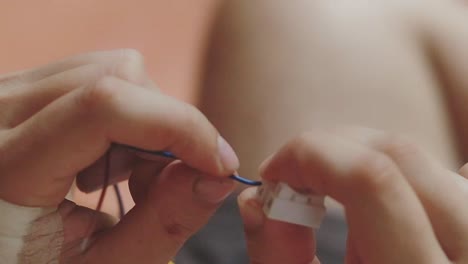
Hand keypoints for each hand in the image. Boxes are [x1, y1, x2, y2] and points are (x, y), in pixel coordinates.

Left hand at [0, 49, 238, 262]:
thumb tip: (216, 177)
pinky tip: (106, 157)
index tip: (219, 165)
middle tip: (154, 184)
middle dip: (163, 128)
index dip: (179, 126)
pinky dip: (127, 113)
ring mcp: (10, 91)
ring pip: (113, 69)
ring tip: (123, 175)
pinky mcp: (26, 88)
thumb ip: (161, 224)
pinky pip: (99, 74)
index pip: (103, 107)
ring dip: (144, 121)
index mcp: (5, 167)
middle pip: (116, 77)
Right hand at [239, 127, 467, 263]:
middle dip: (330, 149)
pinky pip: (462, 179)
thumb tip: (256, 199)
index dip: (308, 156)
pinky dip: (413, 179)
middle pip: (399, 156)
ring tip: (344, 212)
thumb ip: (277, 254)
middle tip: (296, 176)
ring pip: (427, 162)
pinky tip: (394, 209)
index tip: (274, 172)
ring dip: (365, 166)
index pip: (370, 181)